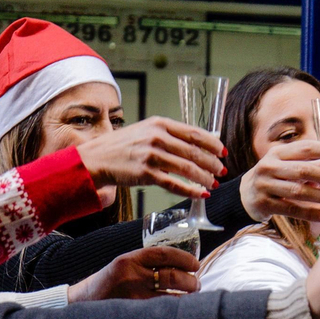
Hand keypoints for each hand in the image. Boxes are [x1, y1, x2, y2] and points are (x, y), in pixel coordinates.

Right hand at [68, 246, 199, 302]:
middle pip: (172, 276)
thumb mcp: (123, 266)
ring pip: (170, 297)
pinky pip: (160, 312)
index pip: (164, 254)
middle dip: (190, 281)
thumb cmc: (107, 284)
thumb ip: (146, 264)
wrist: (80, 304)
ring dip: (186, 297)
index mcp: (129, 259)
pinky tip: (179, 310)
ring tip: (191, 297)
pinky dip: (173, 310)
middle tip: (196, 284)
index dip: (185, 259)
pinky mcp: (133, 313)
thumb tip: (181, 267)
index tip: (195, 264)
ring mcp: (132, 297)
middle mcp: (131, 276)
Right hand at [75, 117, 222, 197]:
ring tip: (213, 183)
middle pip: (194, 151)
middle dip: (212, 163)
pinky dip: (190, 190)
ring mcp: (151, 156)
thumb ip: (169, 135)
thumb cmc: (124, 145)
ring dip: (204, 178)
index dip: (212, 143)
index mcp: (160, 124)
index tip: (223, 151)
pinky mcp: (146, 174)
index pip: (194, 133)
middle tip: (222, 170)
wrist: (97, 158)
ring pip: (187, 168)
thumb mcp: (147, 131)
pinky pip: (174, 184)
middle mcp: (156, 137)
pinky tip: (200, 194)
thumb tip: (198, 144)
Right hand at [240, 140, 319, 224]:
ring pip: (298, 191)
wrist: (244, 196)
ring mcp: (266, 186)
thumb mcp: (284, 164)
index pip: (306, 148)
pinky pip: (292, 209)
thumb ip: (305, 163)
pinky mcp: (265, 204)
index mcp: (277, 153)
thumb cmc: (272, 178)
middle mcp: (270, 167)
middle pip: (303, 170)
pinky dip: (311, 213)